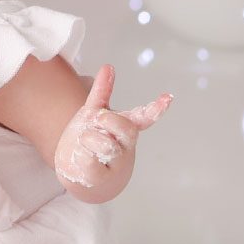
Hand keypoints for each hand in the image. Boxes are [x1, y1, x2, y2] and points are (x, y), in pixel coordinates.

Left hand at [54, 64, 171, 191]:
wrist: (76, 169)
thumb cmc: (91, 136)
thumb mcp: (93, 112)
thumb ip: (101, 92)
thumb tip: (108, 66)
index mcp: (126, 127)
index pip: (145, 117)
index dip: (156, 108)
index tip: (167, 97)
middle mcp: (125, 146)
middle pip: (125, 128)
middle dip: (109, 120)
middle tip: (97, 119)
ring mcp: (115, 163)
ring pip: (105, 145)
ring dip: (88, 138)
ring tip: (84, 141)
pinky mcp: (100, 177)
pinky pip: (90, 161)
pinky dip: (80, 155)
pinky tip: (80, 156)